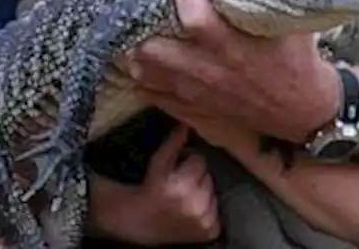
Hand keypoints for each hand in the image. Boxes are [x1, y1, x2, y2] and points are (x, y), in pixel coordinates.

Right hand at [89, 124, 219, 245]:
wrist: (141, 221)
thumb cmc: (150, 187)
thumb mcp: (158, 162)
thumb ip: (174, 143)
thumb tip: (187, 124)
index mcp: (183, 185)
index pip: (200, 160)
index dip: (188, 162)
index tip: (178, 168)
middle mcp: (196, 204)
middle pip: (209, 177)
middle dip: (197, 177)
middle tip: (182, 182)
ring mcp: (204, 221)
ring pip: (214, 194)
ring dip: (203, 193)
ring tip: (187, 196)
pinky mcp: (209, 232)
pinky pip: (217, 213)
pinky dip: (208, 211)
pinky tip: (193, 211)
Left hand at [123, 0, 340, 141]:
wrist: (300, 113)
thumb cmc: (296, 60)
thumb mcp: (291, 21)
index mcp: (232, 49)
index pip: (195, 17)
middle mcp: (205, 71)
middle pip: (149, 44)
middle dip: (133, 5)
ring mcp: (191, 91)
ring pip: (140, 66)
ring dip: (127, 33)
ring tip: (127, 4)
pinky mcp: (187, 106)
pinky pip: (146, 87)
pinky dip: (134, 63)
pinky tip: (134, 41)